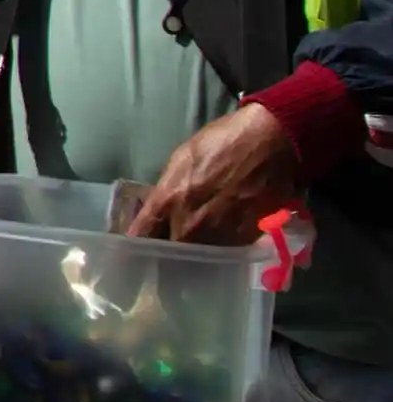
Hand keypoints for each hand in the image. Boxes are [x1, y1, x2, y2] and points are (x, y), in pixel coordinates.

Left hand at [127, 104, 302, 245]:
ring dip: (195, 257)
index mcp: (168, 199)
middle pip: (170, 253)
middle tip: (165, 255)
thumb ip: (167, 189)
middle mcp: (191, 223)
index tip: (135, 250)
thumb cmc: (221, 142)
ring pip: (199, 259)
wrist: (267, 143)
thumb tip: (156, 206)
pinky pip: (226, 255)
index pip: (142, 234)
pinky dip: (222, 255)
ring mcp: (219, 235)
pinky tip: (221, 248)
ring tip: (194, 254)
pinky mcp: (246, 240)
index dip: (136, 245)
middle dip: (165, 255)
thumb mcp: (182, 160)